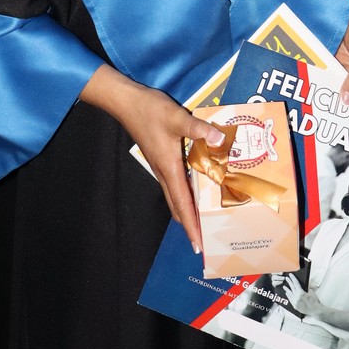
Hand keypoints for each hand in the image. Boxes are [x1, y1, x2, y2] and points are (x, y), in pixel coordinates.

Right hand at [80, 64, 223, 253]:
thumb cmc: (151, 111)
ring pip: (175, 196)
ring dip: (188, 210)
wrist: (127, 103)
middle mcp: (164, 173)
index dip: (191, 226)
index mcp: (169, 169)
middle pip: (178, 206)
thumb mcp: (177, 118)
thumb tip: (221, 140)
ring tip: (204, 219)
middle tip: (205, 239)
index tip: (198, 246)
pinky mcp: (160, 158)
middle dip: (191, 225)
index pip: (182, 205)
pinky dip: (186, 194)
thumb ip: (199, 129)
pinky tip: (197, 188)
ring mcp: (161, 167)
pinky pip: (175, 184)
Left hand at [281, 274, 319, 316]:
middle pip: (292, 288)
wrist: (316, 310)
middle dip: (289, 282)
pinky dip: (289, 296)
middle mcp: (297, 298)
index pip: (296, 284)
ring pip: (290, 294)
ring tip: (284, 286)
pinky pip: (290, 300)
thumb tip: (305, 282)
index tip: (290, 275)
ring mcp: (295, 303)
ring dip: (287, 290)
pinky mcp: (295, 306)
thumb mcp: (311, 291)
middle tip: (287, 278)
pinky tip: (287, 293)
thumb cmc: (314, 301)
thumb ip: (307, 287)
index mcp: (301, 293)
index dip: (293, 278)